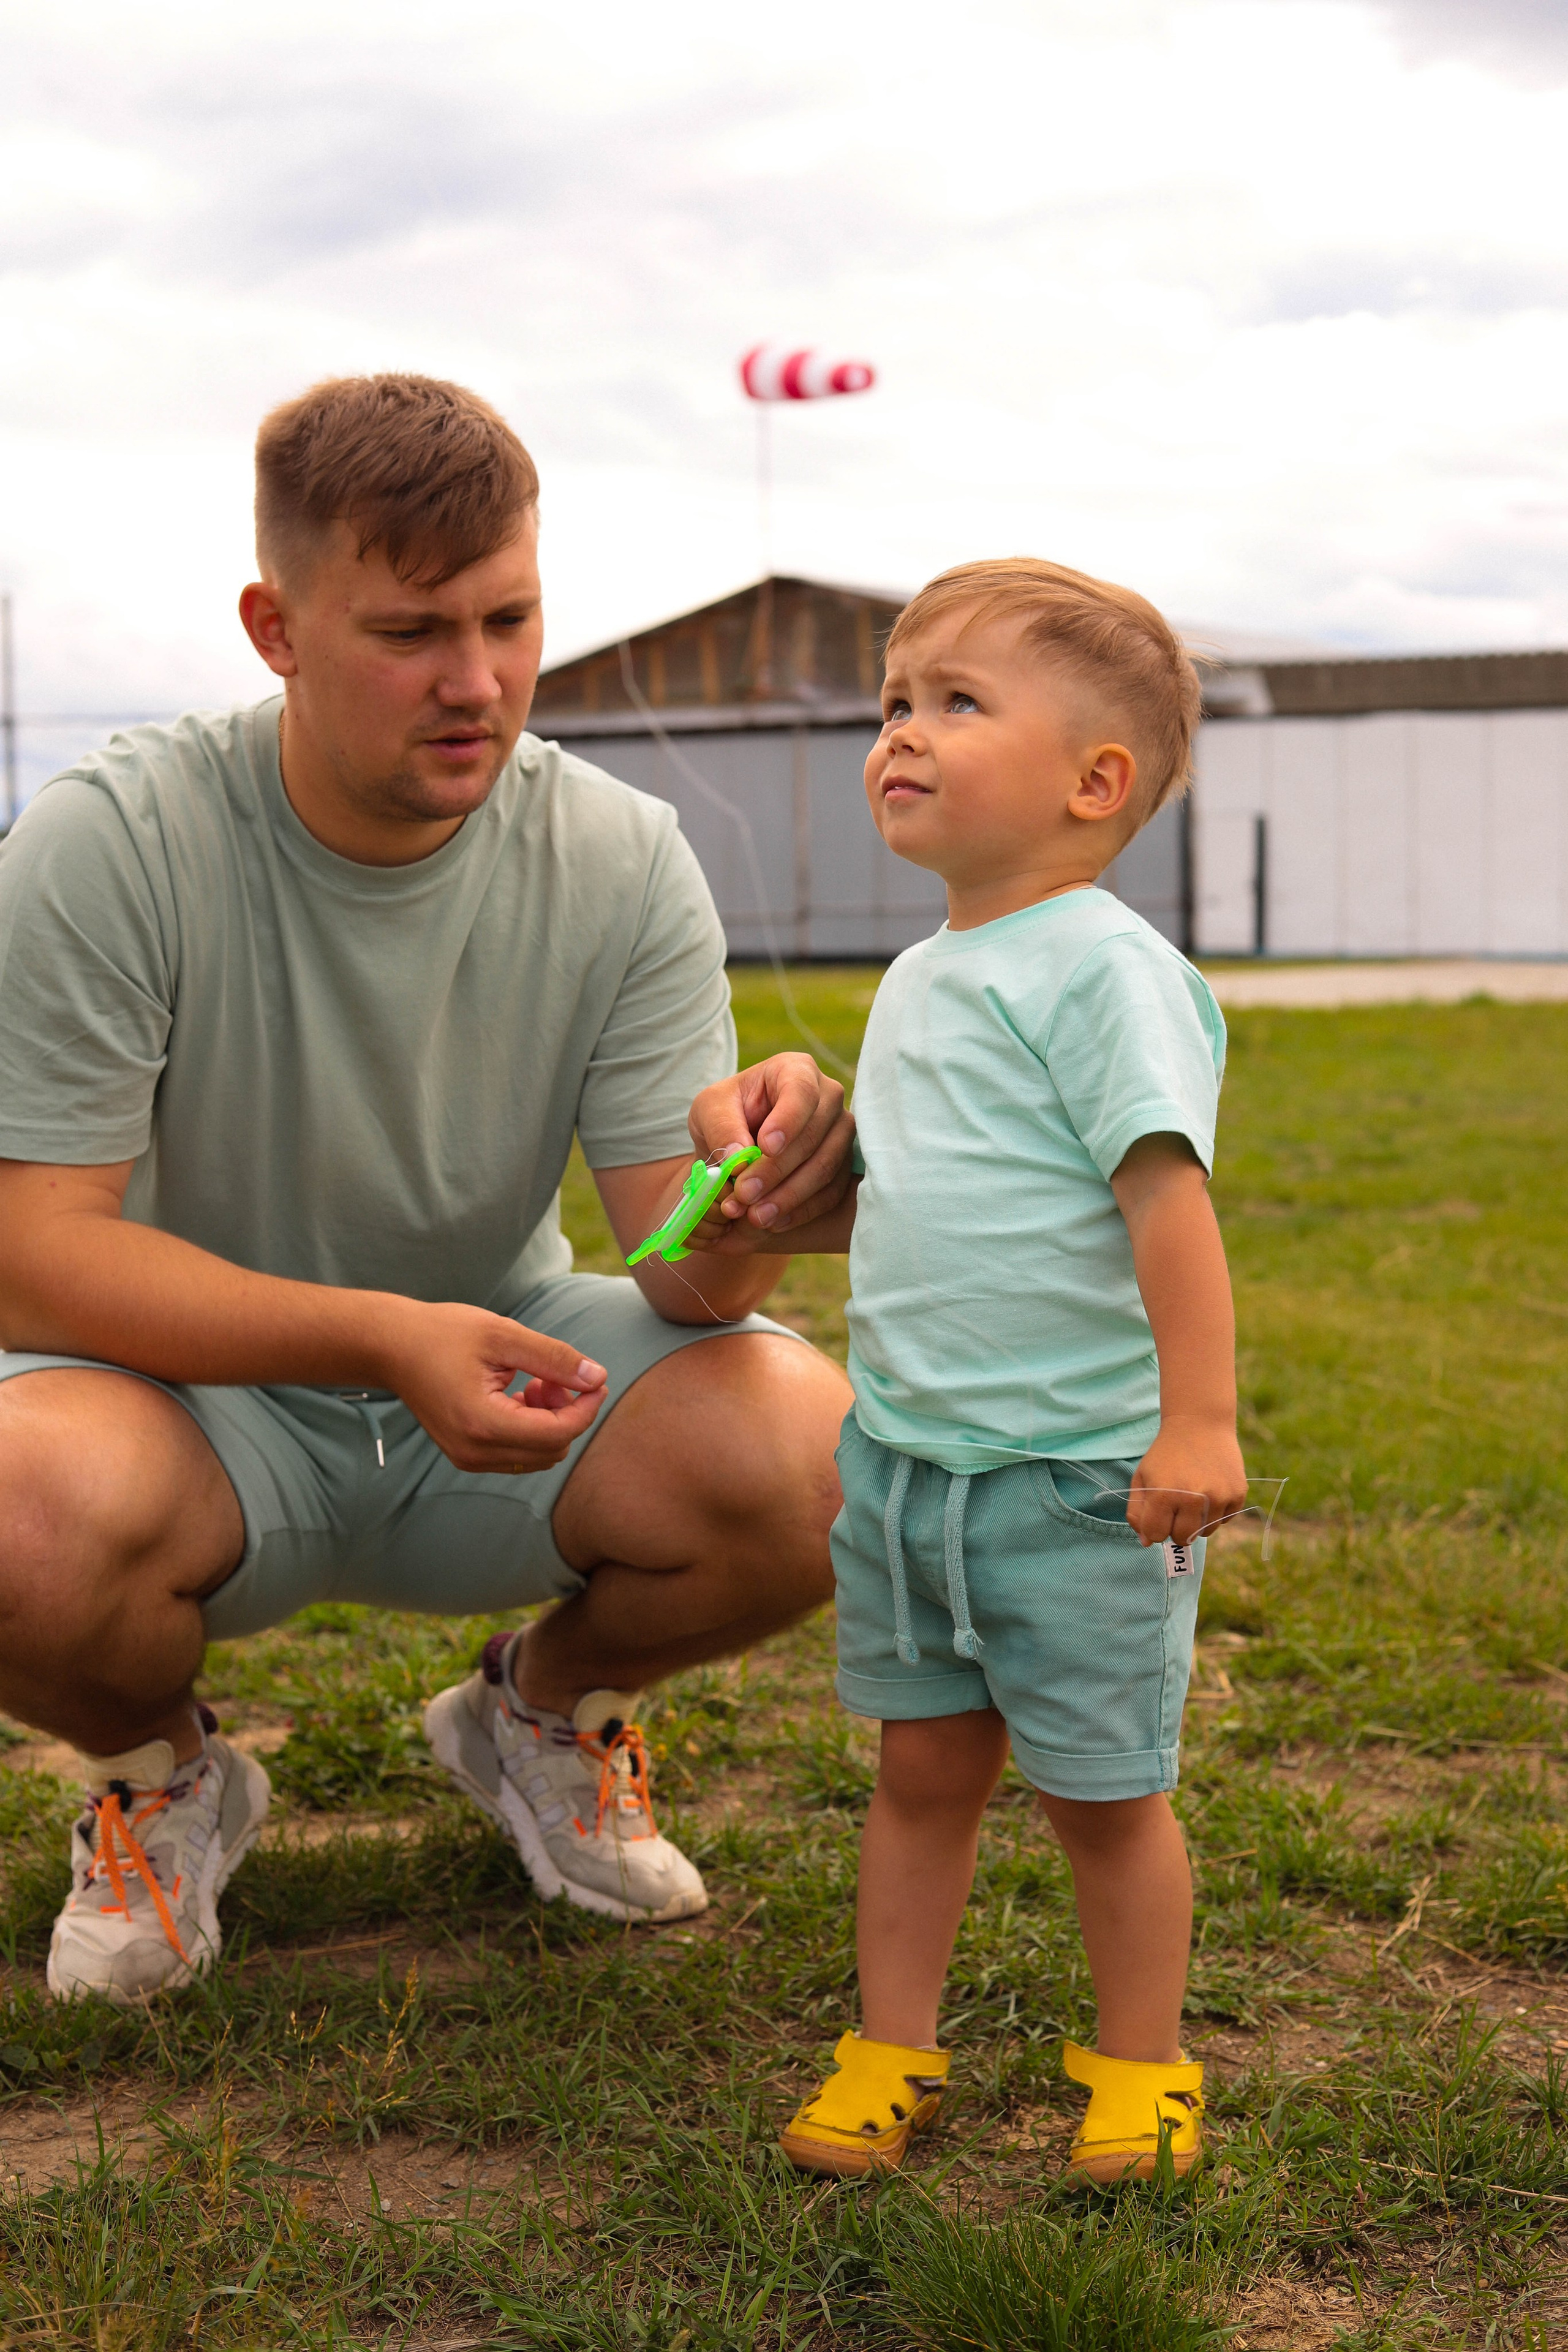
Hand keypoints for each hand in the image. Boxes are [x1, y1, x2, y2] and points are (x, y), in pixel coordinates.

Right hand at [378, 1301, 606, 1473]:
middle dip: (567, 1414)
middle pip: (553, 1449)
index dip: (586, 1408)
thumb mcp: (504, 1335)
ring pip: (538, 1456)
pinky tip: (520, 1394)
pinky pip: (518, 1453)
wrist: (392, 1348)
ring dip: (550, 1422)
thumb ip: (554, 1358)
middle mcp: (475, 1452)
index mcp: (483, 1424)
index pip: (558, 1434)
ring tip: (534, 1382)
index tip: (594, 1379)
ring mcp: (469, 1458)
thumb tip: (598, 1377)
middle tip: (553, 1376)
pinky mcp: (467, 1455)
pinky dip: (531, 1428)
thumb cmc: (444, 1334)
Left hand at [685, 1052, 854, 1249]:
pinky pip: (831, 1192)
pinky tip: (774, 1222)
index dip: (788, 1120)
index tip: (765, 1147)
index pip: (801, 1091)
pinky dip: (802, 1210)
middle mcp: (828, 1097)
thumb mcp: (709, 1110)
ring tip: (754, 1216)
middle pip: (814, 1135)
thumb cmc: (726, 1113)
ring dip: (788, 1196)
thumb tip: (738, 1158)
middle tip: (744, 1195)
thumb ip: (721, 1128)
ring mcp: (840, 1132)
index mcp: (796, 1070)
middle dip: (777, 1170)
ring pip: (825, 1167)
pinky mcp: (842, 1165)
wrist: (740, 1137)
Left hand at [1126, 1418, 1247, 1547]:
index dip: (1155, 1527)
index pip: (1156, 1536)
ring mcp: (1218, 1497)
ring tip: (1194, 1495)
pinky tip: (1210, 1489)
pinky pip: (1225, 1520)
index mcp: (1163, 1495)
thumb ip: (1137, 1512)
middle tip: (1177, 1506)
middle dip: (1176, 1529)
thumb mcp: (1142, 1476)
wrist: (1200, 1423)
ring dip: (1197, 1521)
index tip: (1159, 1513)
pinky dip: (1216, 1512)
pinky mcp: (1237, 1494)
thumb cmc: (1166, 1453)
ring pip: (1205, 1533)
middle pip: (1182, 1539)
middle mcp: (1193, 1499)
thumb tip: (1147, 1542)